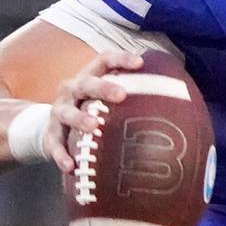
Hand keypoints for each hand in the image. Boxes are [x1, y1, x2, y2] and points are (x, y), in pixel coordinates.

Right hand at [42, 51, 143, 172]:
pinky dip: (61, 155)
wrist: (51, 127)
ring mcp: (59, 111)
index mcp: (88, 77)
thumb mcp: (102, 97)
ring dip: (80, 119)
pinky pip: (54, 144)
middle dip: (103, 87)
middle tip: (122, 95)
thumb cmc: (89, 109)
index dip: (120, 59)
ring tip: (93, 126)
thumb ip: (129, 95)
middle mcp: (72, 90)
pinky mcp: (50, 134)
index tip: (140, 63)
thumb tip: (176, 98)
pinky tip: (71, 166)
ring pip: (67, 112)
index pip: (104, 60)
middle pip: (86, 84)